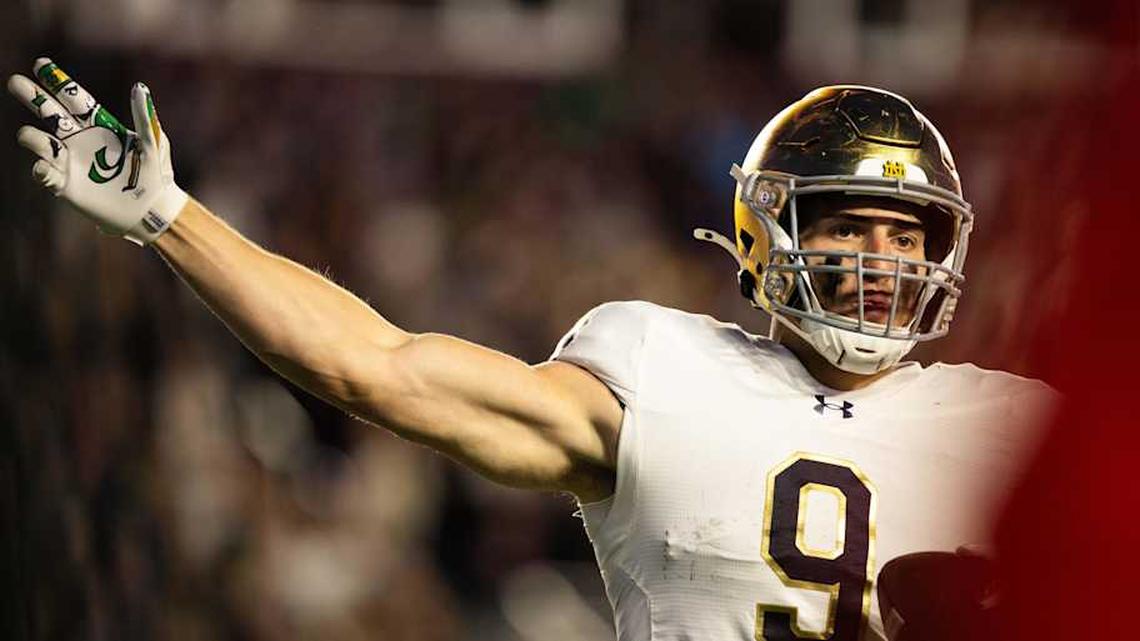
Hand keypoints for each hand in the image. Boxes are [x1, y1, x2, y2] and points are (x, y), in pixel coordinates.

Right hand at [8, 58, 187, 244]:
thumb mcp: (154, 144)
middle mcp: (81, 141)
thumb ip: (144, 117)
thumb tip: (139, 87)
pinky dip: (41, 170)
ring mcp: (71, 162)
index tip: (41, 64)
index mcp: (100, 126)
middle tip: (15, 82)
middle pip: (51, 115)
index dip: (58, 83)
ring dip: (33, 139)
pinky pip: (46, 175)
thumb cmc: (156, 174)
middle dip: (34, 98)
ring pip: (42, 144)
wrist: (152, 211)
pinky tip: (42, 167)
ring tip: (27, 135)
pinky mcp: (67, 186)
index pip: (74, 100)